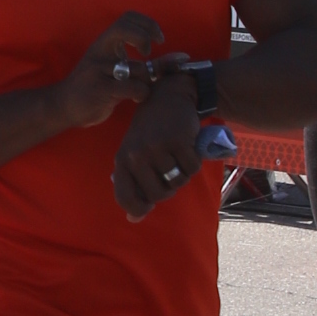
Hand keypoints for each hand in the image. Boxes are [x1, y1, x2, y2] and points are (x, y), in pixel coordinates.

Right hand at [51, 10, 162, 133]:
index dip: (148, 24)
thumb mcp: (118, 70)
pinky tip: (137, 97)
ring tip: (143, 87)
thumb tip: (182, 57)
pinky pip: (135, 87)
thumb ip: (148, 63)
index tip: (158, 39)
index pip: (127, 17)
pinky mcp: (101, 89)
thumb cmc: (95, 87)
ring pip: (138, 67)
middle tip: (149, 52)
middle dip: (145, 37)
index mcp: (104, 43)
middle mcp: (100, 51)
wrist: (63, 106)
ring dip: (148, 78)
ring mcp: (99, 69)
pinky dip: (143, 92)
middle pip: (126, 28)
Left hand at [112, 69, 202, 218]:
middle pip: (158, 195)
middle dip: (169, 189)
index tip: (148, 205)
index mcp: (122, 160)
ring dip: (183, 174)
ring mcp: (156, 148)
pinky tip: (188, 147)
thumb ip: (136, 185)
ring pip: (177, 182)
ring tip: (178, 156)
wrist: (169, 96)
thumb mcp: (136, 153)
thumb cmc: (152, 130)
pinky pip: (192, 168)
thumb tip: (134, 219)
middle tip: (170, 171)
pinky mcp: (177, 142)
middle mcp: (136, 155)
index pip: (125, 198)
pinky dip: (194, 162)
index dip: (139, 209)